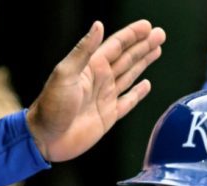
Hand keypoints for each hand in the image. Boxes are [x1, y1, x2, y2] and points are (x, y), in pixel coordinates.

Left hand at [26, 19, 164, 162]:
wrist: (46, 138)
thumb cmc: (50, 106)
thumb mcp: (65, 74)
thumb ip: (83, 51)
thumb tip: (98, 26)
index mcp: (91, 68)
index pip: (116, 46)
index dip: (132, 35)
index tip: (147, 26)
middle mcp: (100, 80)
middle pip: (127, 58)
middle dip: (143, 46)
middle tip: (160, 34)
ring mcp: (105, 98)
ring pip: (130, 75)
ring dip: (143, 62)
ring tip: (157, 50)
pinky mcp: (108, 116)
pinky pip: (128, 102)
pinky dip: (138, 93)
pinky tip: (146, 85)